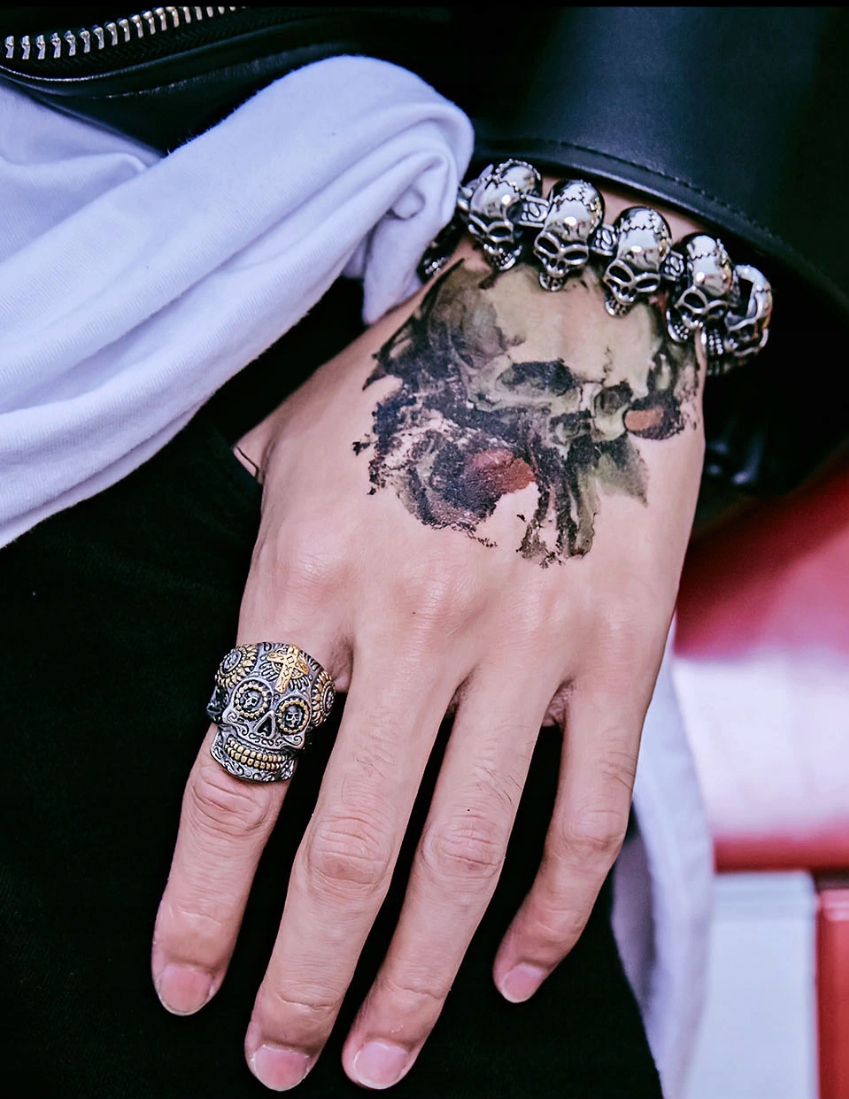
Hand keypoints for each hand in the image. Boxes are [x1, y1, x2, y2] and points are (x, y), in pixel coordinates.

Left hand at [151, 206, 704, 1090]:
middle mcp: (414, 626)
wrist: (569, 317)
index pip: (236, 778)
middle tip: (278, 1064)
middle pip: (347, 850)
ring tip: (380, 1060)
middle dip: (304, 980)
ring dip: (417, 981)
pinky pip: (586, 814)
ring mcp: (526, 647)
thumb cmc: (417, 375)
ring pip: (463, 857)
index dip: (203, 903)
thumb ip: (250, 553)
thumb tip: (235, 652)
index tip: (185, 982)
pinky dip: (549, 911)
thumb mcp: (290, 443)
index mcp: (308, 575)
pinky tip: (511, 970)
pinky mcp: (617, 655)